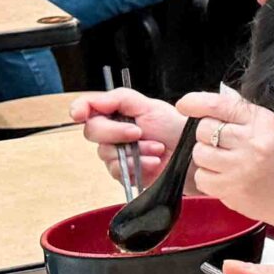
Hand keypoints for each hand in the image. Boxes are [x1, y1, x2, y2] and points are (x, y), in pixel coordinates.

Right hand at [70, 88, 188, 185]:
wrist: (194, 152)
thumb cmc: (174, 127)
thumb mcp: (150, 106)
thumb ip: (120, 99)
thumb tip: (94, 101)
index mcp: (116, 113)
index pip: (87, 108)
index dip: (79, 109)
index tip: (79, 114)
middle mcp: (112, 133)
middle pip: (92, 132)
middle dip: (115, 132)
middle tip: (138, 132)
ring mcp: (116, 154)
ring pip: (106, 153)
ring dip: (135, 151)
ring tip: (157, 148)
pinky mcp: (124, 174)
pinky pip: (118, 171)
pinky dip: (138, 165)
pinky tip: (154, 162)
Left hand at [179, 90, 273, 241]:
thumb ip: (243, 116)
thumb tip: (207, 105)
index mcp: (263, 122)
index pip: (220, 105)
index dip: (196, 102)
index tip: (184, 105)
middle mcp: (252, 142)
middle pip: (204, 129)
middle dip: (207, 136)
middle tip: (223, 144)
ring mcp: (240, 168)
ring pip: (199, 153)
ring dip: (206, 157)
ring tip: (225, 162)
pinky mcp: (231, 190)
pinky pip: (202, 178)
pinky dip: (209, 178)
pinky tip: (226, 178)